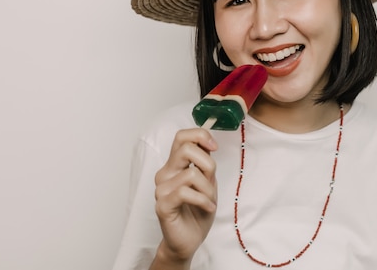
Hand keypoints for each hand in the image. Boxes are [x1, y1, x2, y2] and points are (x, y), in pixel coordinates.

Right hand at [153, 127, 218, 264]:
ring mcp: (161, 189)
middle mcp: (165, 173)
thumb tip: (209, 142)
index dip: (200, 136)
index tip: (214, 147)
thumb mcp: (207, 182)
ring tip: (209, 200)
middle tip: (212, 180)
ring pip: (192, 173)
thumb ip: (205, 164)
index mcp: (174, 165)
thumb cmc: (197, 212)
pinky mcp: (162, 205)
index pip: (181, 137)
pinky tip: (208, 208)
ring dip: (208, 189)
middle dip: (208, 164)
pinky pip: (186, 192)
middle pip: (186, 149)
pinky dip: (203, 200)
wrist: (189, 241)